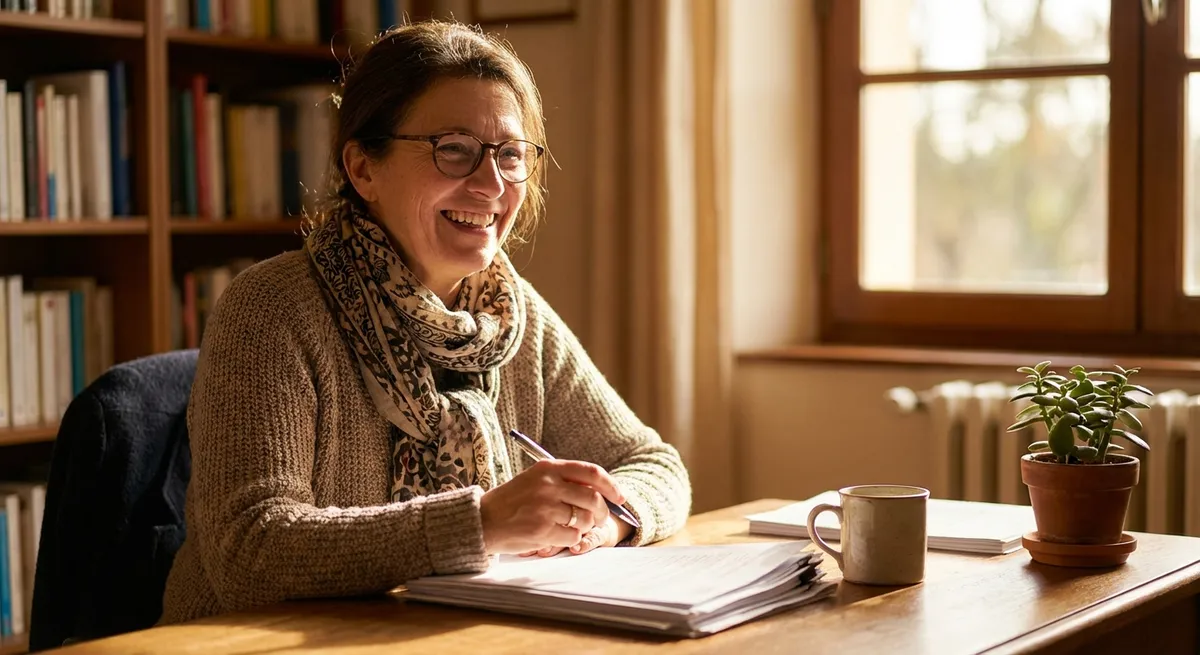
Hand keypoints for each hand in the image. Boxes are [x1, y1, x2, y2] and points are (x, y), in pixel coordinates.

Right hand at [479, 459, 624, 554]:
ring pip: (584, 519)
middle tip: (598, 518)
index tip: (620, 497)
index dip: (611, 486)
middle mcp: (548, 485)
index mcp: (547, 469)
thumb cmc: (512, 501)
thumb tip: (600, 490)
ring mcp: (545, 508)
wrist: (482, 520)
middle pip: (593, 498)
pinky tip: (557, 536)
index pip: (591, 472)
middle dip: (601, 512)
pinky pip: (573, 537)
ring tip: (571, 527)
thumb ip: (564, 481)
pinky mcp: (542, 530)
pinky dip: (571, 540)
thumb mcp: (535, 480)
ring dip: (584, 527)